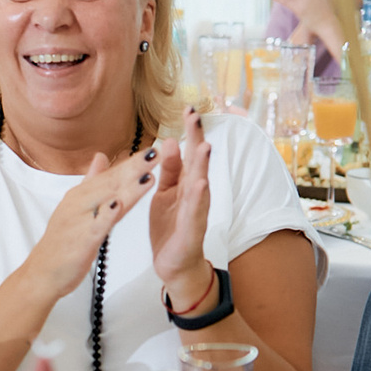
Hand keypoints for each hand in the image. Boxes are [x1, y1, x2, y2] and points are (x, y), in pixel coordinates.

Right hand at [25, 141, 154, 301]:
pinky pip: (96, 226)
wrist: (42, 273)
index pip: (110, 175)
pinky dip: (107, 214)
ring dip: (127, 186)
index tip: (154, 150)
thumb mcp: (76, 206)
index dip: (132, 162)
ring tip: (148, 173)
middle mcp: (79, 203)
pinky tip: (119, 204)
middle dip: (135, 168)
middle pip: (112, 183)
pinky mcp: (81, 241)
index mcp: (81, 195)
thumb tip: (101, 156)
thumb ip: (91, 182)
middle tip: (157, 153)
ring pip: (107, 200)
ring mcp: (79, 221)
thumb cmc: (62, 242)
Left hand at [148, 109, 217, 307]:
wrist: (174, 264)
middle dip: (197, 138)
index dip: (190, 131)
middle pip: (198, 162)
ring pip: (201, 184)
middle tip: (196, 115)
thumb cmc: (171, 227)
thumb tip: (168, 141)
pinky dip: (199, 198)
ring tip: (205, 145)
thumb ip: (169, 170)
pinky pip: (196, 212)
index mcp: (186, 183)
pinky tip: (201, 184)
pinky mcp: (192, 230)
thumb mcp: (165, 193)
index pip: (189, 152)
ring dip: (203, 165)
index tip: (188, 107)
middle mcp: (195, 193)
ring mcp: (196, 211)